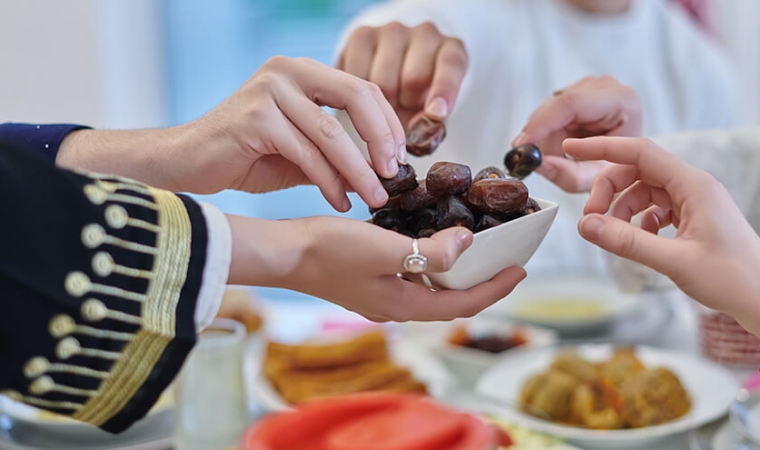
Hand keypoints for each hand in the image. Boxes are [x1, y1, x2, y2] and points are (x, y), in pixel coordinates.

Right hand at [58, 57, 405, 211]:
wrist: (187, 164)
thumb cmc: (246, 156)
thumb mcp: (301, 148)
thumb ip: (335, 149)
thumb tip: (382, 168)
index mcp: (302, 71)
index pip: (362, 87)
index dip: (387, 122)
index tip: (400, 158)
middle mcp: (287, 71)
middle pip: (356, 97)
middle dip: (382, 140)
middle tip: (394, 175)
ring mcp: (270, 90)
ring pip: (332, 134)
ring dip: (359, 171)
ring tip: (374, 197)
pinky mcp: (255, 117)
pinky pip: (307, 153)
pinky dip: (329, 181)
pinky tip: (340, 201)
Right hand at [227, 215, 526, 320]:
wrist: (284, 254)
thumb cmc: (328, 251)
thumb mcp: (384, 248)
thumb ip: (429, 252)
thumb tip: (467, 243)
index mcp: (404, 305)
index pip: (463, 303)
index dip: (495, 288)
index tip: (520, 269)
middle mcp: (395, 307)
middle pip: (451, 300)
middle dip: (481, 283)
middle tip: (504, 260)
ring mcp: (381, 296)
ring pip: (431, 290)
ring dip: (456, 274)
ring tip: (476, 252)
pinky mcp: (369, 282)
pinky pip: (412, 278)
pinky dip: (430, 265)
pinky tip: (430, 244)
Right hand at [337, 22, 467, 127]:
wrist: (394, 72)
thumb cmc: (419, 98)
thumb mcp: (430, 113)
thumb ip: (428, 125)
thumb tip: (416, 135)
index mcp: (451, 50)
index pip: (450, 66)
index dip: (444, 90)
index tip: (436, 114)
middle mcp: (425, 33)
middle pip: (413, 78)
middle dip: (407, 105)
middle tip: (402, 113)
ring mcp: (392, 31)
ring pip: (382, 80)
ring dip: (381, 103)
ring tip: (385, 104)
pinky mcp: (362, 35)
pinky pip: (357, 74)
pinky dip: (358, 95)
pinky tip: (365, 97)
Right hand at [513, 76, 641, 191]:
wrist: (628, 158)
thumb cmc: (619, 167)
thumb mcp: (595, 178)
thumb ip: (568, 175)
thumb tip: (538, 164)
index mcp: (621, 101)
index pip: (571, 104)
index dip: (542, 123)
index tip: (522, 144)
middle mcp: (605, 86)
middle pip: (556, 106)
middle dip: (539, 136)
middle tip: (529, 160)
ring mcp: (589, 85)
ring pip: (548, 110)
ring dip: (544, 136)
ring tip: (556, 157)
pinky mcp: (576, 91)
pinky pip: (549, 111)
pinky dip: (547, 132)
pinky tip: (558, 145)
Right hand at [565, 136, 759, 334]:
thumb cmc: (733, 279)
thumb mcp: (674, 261)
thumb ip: (627, 242)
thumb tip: (586, 226)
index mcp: (693, 185)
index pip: (639, 152)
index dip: (602, 148)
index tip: (572, 148)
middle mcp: (693, 187)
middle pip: (636, 172)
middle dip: (608, 192)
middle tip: (590, 219)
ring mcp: (693, 202)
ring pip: (643, 192)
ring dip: (622, 211)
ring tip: (615, 237)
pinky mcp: (692, 218)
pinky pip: (654, 208)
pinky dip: (638, 222)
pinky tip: (640, 241)